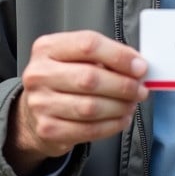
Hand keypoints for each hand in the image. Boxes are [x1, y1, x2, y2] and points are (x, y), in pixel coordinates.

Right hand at [4, 30, 148, 175]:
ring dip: (120, 106)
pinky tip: (122, 119)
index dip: (119, 56)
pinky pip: (88, 130)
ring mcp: (40, 103)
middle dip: (123, 85)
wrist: (34, 112)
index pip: (88, 45)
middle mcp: (39, 74)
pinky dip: (112, 125)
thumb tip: (137, 66)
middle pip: (90, 78)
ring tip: (132, 103)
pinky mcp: (47, 129)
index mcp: (47, 48)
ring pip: (90, 107)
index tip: (140, 67)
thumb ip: (104, 56)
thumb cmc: (64, 79)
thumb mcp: (76, 58)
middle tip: (141, 89)